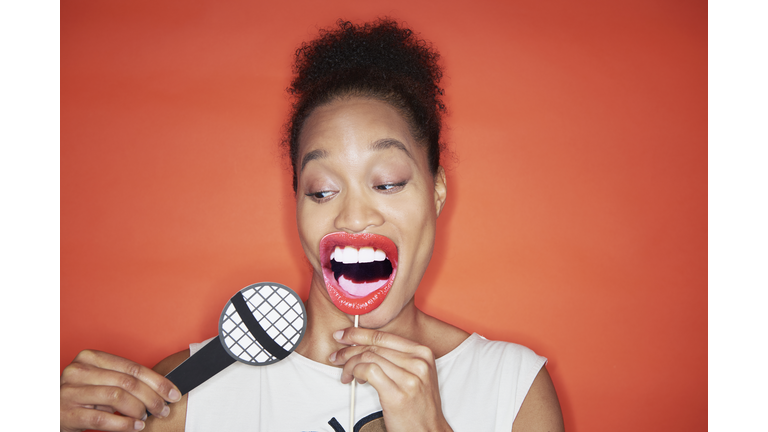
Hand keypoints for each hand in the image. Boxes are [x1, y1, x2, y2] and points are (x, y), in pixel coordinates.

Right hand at [60, 350, 180, 431]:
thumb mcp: (100, 382)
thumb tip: (160, 388)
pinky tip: (135, 426)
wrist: (48, 411)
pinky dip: (123, 424)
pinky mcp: (66, 413)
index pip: (133, 368)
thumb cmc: (80, 395)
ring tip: (147, 417)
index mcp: (90, 357)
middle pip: (128, 383)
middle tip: (164, 409)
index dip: (157, 381)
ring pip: (117, 398)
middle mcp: (79, 370)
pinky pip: (101, 418)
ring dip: (139, 410)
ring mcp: (70, 391)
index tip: (173, 392)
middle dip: (152, 397)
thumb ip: (123, 380)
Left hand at [329, 328, 452, 431]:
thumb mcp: (417, 374)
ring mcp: (409, 378)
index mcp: (423, 353)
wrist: (430, 431)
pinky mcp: (398, 394)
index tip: (343, 335)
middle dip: (349, 349)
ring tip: (346, 374)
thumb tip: (366, 346)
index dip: (359, 334)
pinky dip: (355, 372)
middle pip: (374, 346)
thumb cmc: (419, 405)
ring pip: (368, 358)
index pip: (383, 336)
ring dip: (350, 364)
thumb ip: (397, 358)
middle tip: (337, 355)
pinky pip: (368, 371)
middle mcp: (418, 362)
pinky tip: (354, 380)